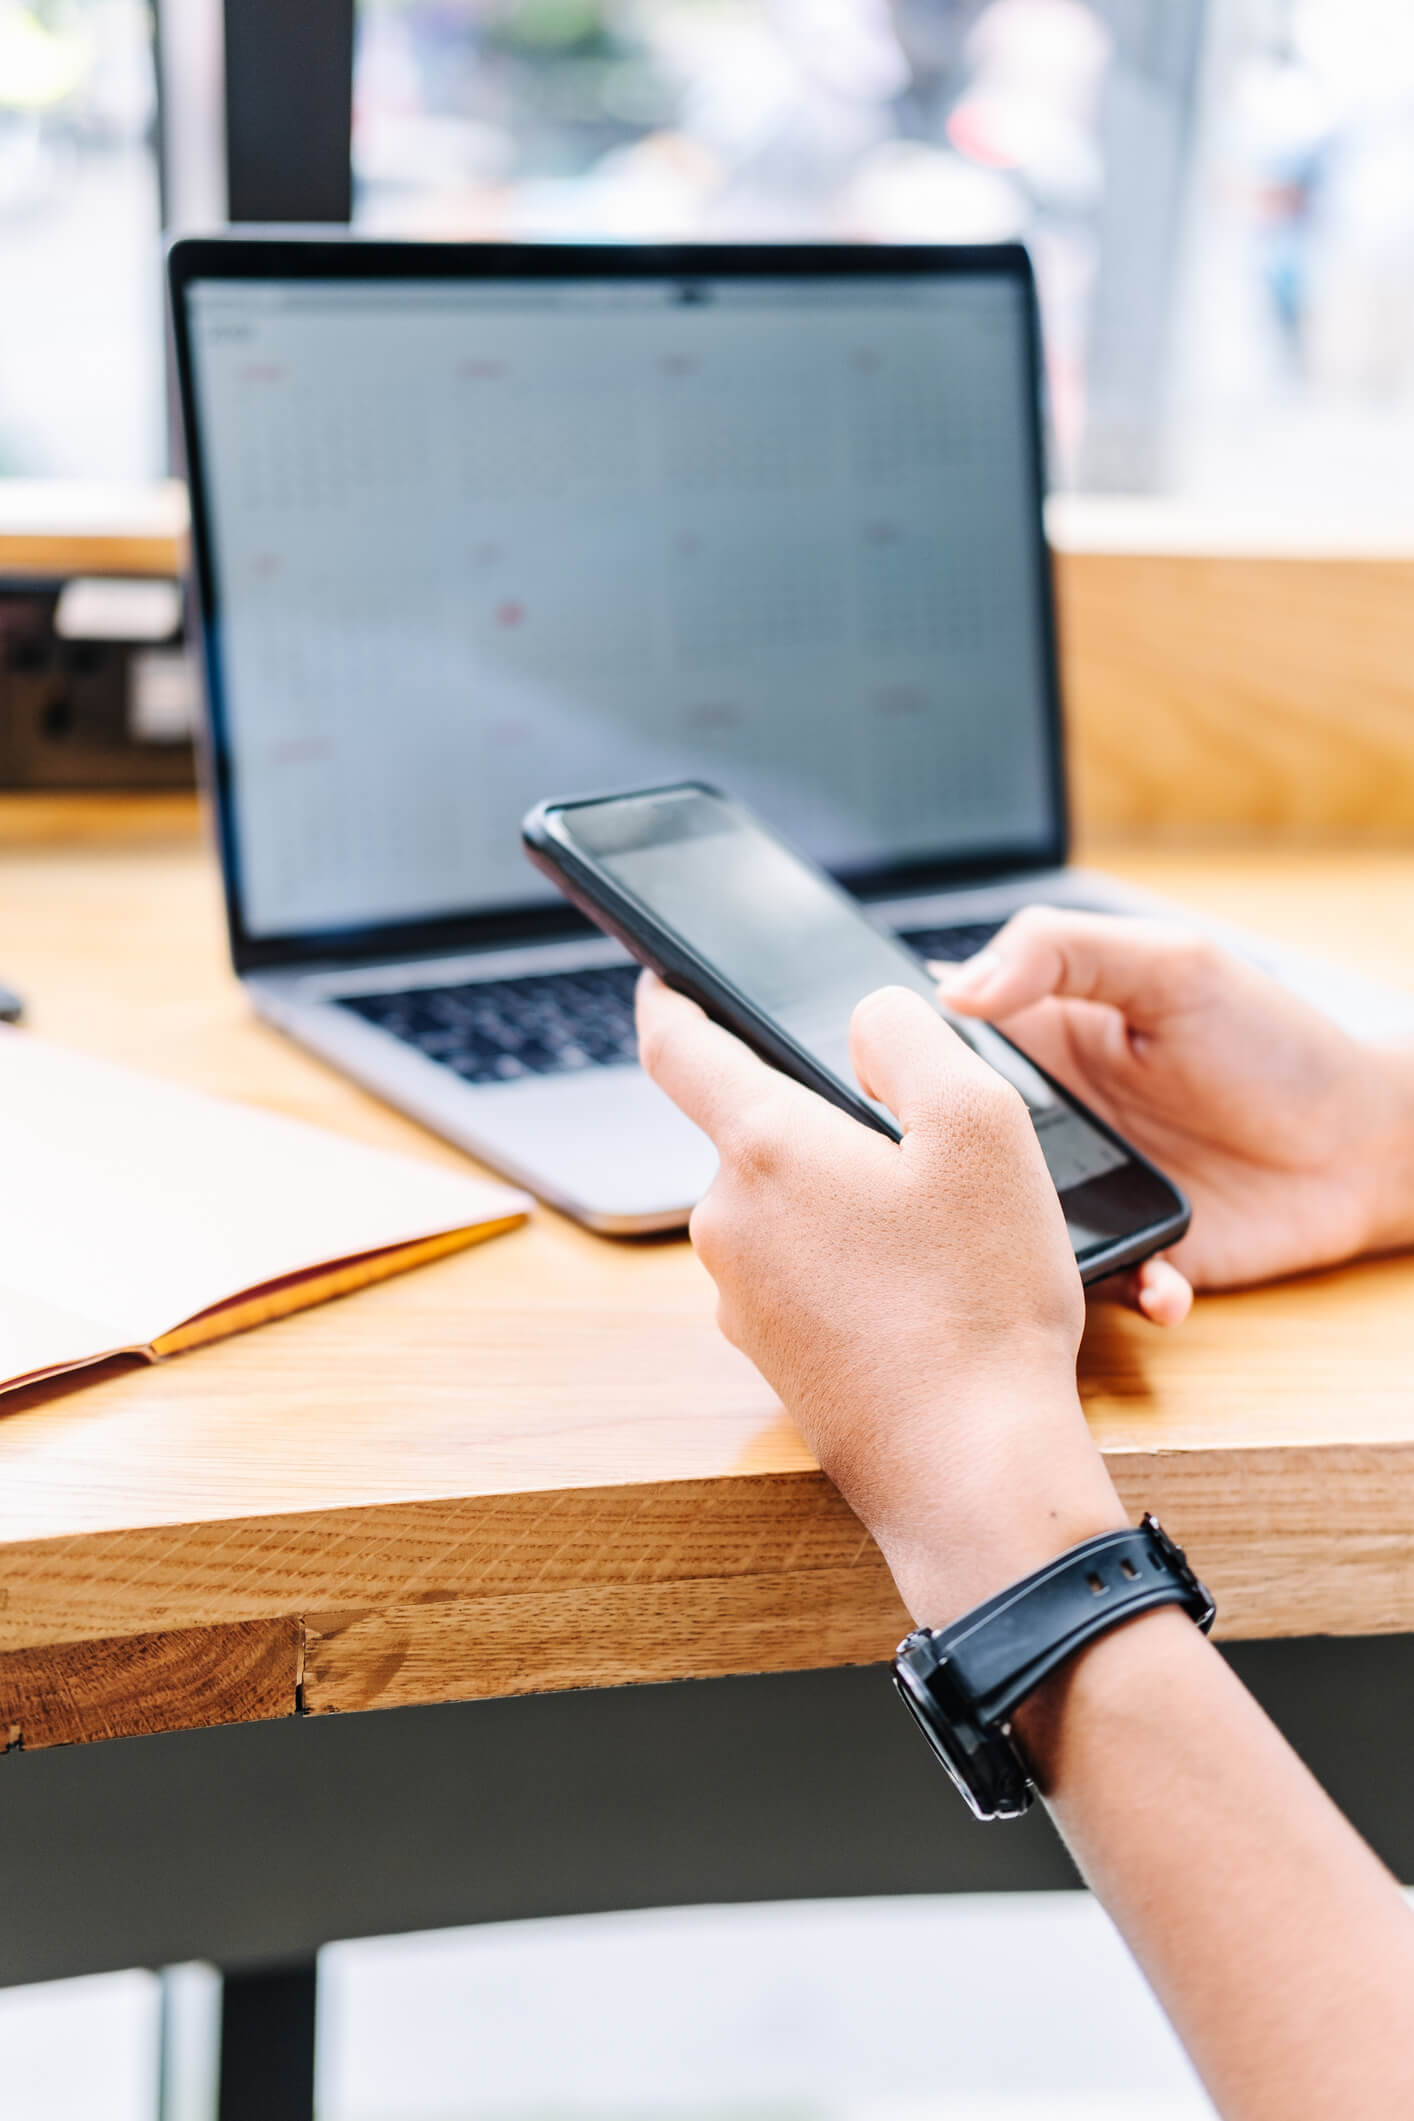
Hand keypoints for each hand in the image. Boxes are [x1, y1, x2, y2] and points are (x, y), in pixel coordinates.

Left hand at [636, 972, 1127, 1625]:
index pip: (678, 1046)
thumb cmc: (980, 1298)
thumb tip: (864, 1023)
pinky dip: (853, 1270)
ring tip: (940, 1239)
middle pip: (758, 1133)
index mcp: (763, 1148)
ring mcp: (741, 1299)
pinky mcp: (772, 1357)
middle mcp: (727, 1222)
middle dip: (824, 1123)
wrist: (972, 1472)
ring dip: (845, 1203)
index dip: (671, 998)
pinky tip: (923, 1299)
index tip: (665, 978)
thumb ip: (911, 1037)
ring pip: (788, 1210)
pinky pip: (805, 1279)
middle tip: (920, 1147)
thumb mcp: (980, 1124)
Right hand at [937, 909, 1413, 1317]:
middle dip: (947, 1180)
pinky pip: (1102, 1285)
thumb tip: (950, 988)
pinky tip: (1161, 1284)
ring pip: (1016, 1231)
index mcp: (1041, 1043)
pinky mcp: (1135, 1252)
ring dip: (1028, 1249)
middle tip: (951, 1194)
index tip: (887, 1094)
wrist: (1372, 1140)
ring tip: (1051, 1256)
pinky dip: (1126, 1291)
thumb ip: (1059, 951)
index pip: (939, 1055)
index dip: (901, 1074)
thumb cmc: (1276, 1038)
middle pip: (959, 1155)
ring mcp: (1088, 1193)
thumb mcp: (1170, 964)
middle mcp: (1050, 1123)